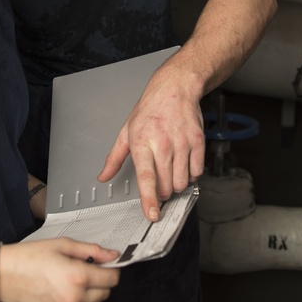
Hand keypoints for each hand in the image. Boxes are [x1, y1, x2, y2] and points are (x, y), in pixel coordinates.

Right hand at [0, 239, 119, 301]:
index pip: (112, 279)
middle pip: (105, 294)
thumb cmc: (28, 257)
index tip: (105, 265)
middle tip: (85, 270)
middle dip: (100, 281)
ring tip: (72, 282)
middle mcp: (73, 299)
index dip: (111, 269)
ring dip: (90, 296)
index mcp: (78, 277)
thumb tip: (111, 255)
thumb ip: (92, 250)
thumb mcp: (62, 245)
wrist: (2, 275)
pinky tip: (59, 292)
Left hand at [97, 65, 204, 220]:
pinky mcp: (198, 142)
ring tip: (171, 169)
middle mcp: (163, 144)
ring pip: (182, 182)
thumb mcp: (126, 131)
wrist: (176, 88)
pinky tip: (183, 162)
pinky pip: (197, 172)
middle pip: (166, 186)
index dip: (149, 199)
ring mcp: (182, 143)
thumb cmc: (150, 109)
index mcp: (142, 142)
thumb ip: (115, 158)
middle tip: (159, 179)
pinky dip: (190, 174)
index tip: (152, 214)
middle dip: (162, 191)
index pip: (146, 178)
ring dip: (177, 183)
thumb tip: (104, 176)